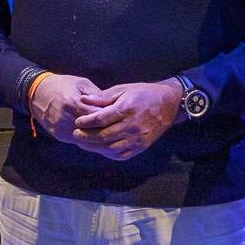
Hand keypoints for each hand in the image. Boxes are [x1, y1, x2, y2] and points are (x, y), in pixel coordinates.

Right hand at [24, 71, 106, 142]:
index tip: (116, 116)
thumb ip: (96, 95)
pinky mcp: (58, 135)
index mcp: (72, 103)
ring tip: (106, 130)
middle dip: (104, 128)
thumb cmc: (62, 85)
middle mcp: (65, 118)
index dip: (108, 117)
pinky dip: (86, 138)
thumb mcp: (81, 83)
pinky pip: (77, 140)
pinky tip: (94, 133)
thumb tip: (110, 105)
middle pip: (91, 129)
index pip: (96, 116)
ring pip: (85, 138)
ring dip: (96, 135)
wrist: (37, 92)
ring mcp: (60, 128)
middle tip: (114, 125)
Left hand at [73, 79, 187, 160]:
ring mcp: (137, 138)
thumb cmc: (143, 94)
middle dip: (86, 137)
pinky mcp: (141, 147)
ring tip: (83, 143)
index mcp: (126, 110)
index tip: (77, 122)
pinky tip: (100, 149)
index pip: (101, 119)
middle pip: (103, 136)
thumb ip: (103, 97)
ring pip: (111, 148)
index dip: (86, 122)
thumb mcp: (123, 89)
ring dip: (94, 147)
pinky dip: (108, 154)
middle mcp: (131, 126)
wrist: (169, 104)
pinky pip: (121, 155)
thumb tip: (84, 99)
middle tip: (76, 135)